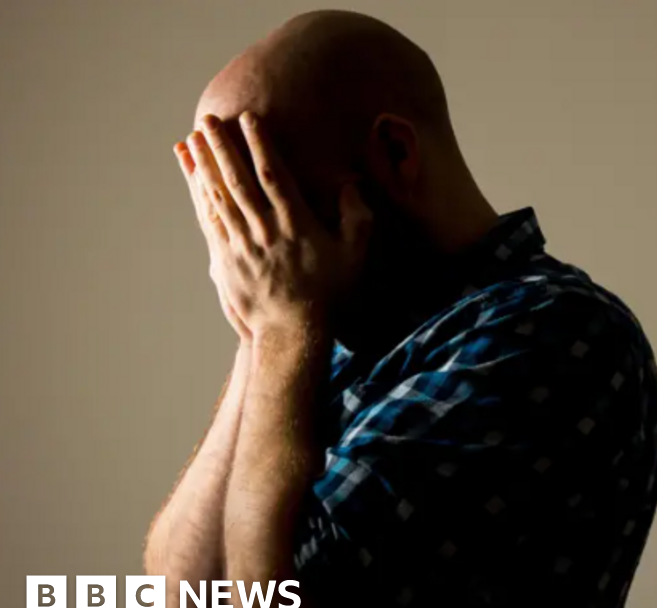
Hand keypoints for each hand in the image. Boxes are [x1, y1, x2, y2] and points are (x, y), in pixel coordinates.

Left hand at [185, 111, 372, 341]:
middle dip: (222, 146)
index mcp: (296, 225)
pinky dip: (198, 195)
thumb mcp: (355, 255)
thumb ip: (357, 218)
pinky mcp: (225, 260)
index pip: (274, 176)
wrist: (293, 333)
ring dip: (204, 165)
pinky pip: (209, 220)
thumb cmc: (330, 294)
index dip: (261, 144)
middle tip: (208, 118)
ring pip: (218, 196)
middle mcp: (264, 230)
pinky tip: (192, 178)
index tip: (249, 119)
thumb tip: (351, 185)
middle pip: (238, 180)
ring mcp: (241, 245)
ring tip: (193, 138)